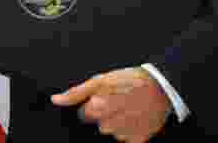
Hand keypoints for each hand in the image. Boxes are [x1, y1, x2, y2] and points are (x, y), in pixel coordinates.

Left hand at [50, 67, 170, 142]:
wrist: (161, 86)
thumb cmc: (130, 80)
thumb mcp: (100, 80)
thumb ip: (76, 93)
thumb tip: (55, 100)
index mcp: (96, 109)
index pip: (84, 114)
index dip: (94, 104)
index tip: (105, 97)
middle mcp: (108, 125)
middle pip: (98, 124)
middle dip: (105, 113)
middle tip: (119, 101)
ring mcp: (123, 134)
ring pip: (112, 131)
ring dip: (118, 121)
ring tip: (129, 107)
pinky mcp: (137, 140)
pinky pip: (127, 137)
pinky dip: (131, 129)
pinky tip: (137, 116)